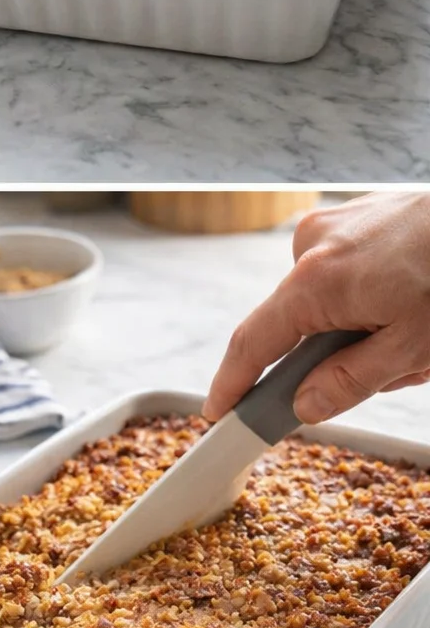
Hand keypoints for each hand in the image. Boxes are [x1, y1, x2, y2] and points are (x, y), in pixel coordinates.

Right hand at [204, 191, 429, 424]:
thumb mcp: (412, 347)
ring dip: (364, 325)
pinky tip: (410, 294)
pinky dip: (369, 294)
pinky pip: (341, 271)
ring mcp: (327, 225)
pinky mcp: (346, 215)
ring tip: (419, 325)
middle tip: (401, 365)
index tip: (217, 411)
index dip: (233, 383)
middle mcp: (309, 246)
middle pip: (300, 324)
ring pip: (326, 299)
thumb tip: (304, 405)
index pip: (254, 344)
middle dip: (342, 354)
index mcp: (315, 282)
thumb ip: (350, 380)